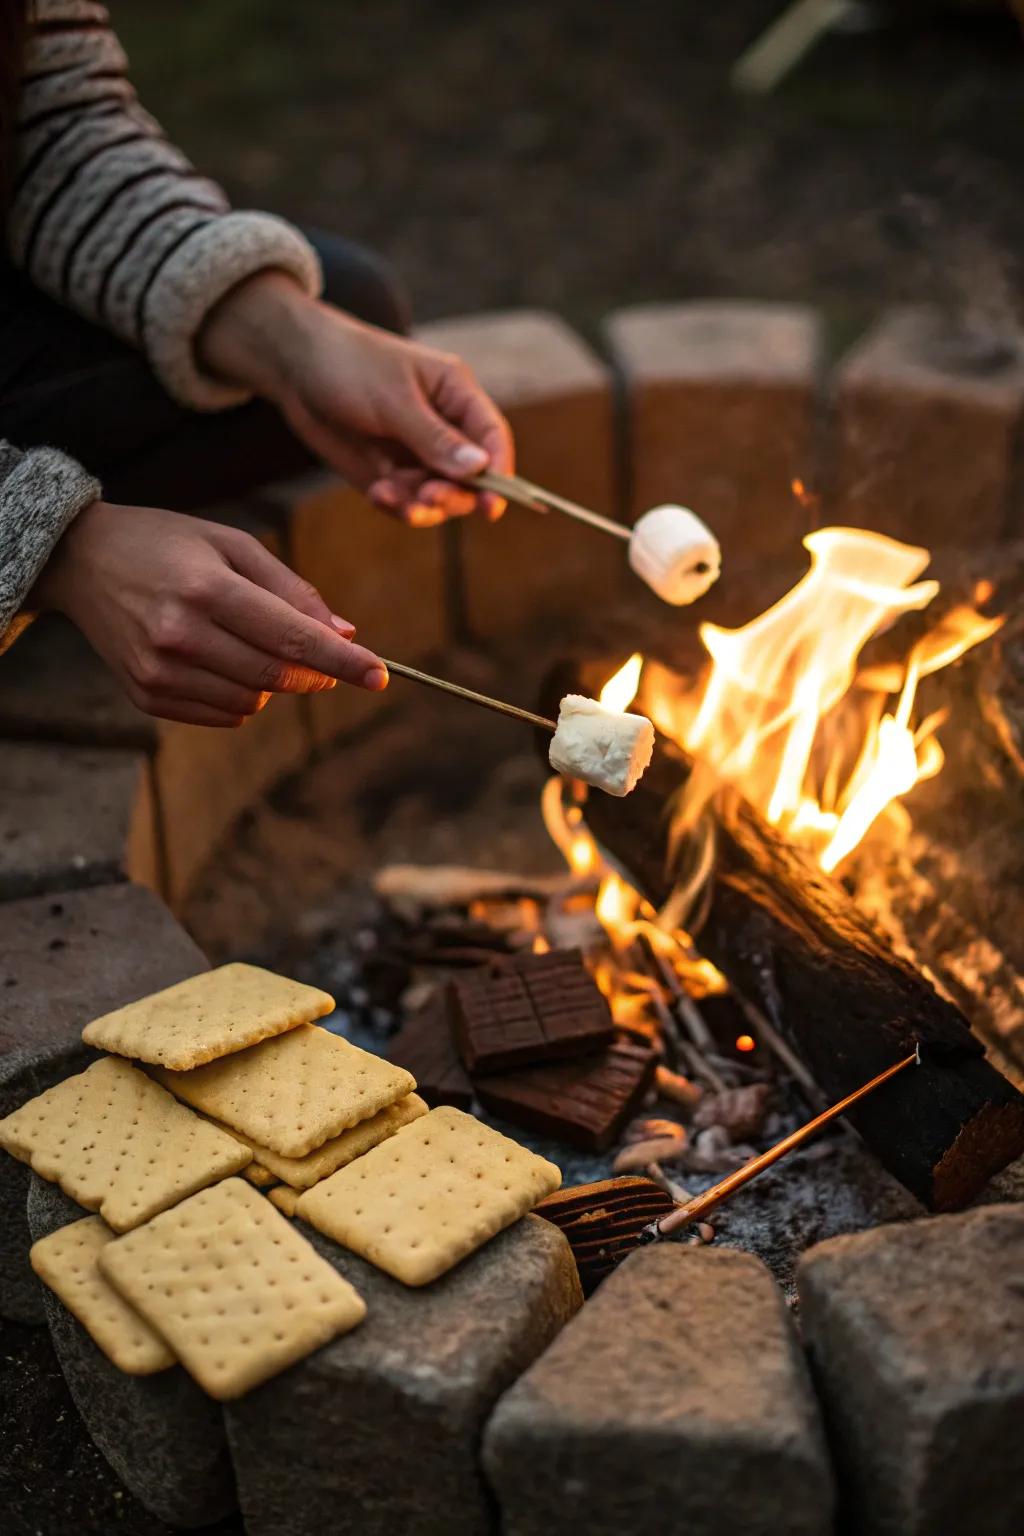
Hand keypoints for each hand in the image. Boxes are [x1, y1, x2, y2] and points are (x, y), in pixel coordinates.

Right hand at [32, 501, 387, 727]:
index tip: (380, 676)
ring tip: (247, 640)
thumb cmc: (167, 544)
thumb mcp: (232, 544)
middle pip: (276, 676)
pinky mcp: (146, 695)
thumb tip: (344, 633)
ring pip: (252, 701)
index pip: (292, 639)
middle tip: (324, 655)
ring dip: (272, 682)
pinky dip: (240, 695)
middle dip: (314, 672)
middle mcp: (180, 634)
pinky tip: (219, 659)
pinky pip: (223, 714)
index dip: (343, 661)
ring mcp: (159, 671)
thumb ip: (291, 589)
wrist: (80, 561)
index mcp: (207, 589)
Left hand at [199, 273, 513, 525]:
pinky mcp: (391, 472)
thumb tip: (481, 469)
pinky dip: (396, 505)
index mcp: (456, 395)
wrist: (293, 367)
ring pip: (440, 497)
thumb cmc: (348, 365)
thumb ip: (435, 438)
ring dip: (422, 506)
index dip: (500, 473)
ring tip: (390, 497)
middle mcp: (444, 427)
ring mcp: (417, 453)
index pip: (492, 438)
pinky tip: (376, 494)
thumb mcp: (393, 400)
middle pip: (471, 477)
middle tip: (426, 498)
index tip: (490, 507)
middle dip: (452, 494)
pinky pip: (407, 502)